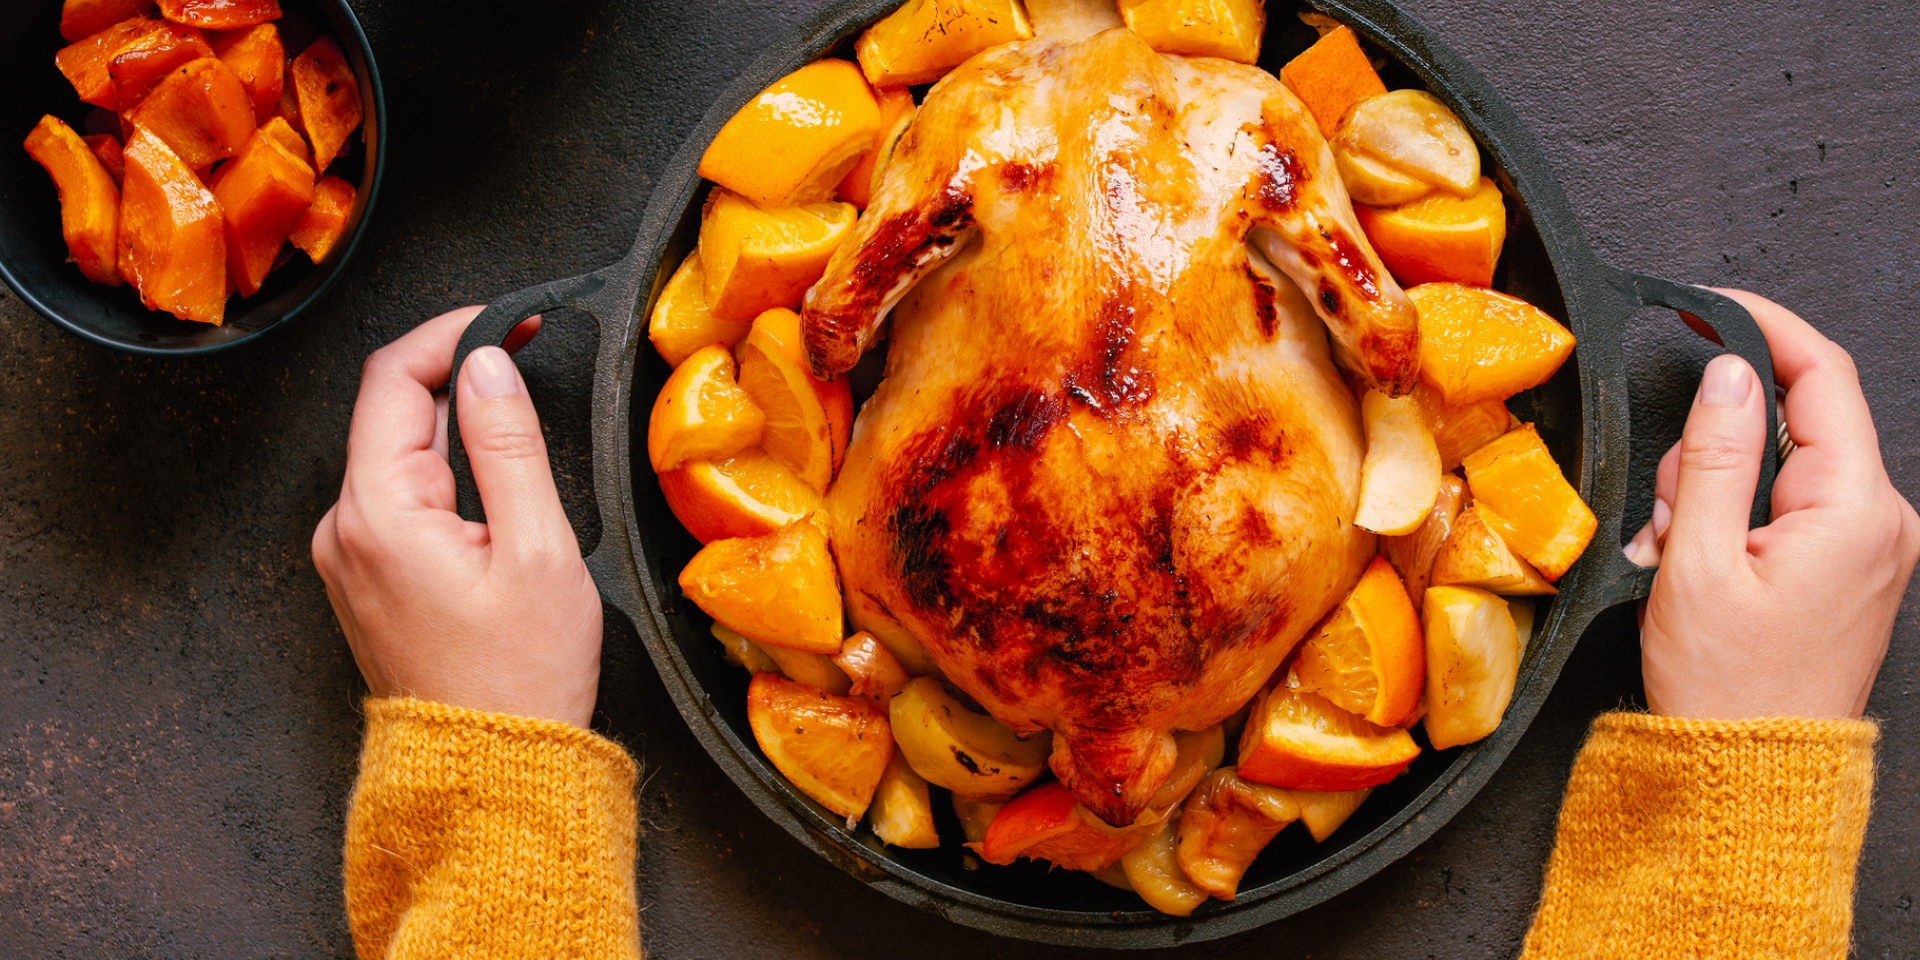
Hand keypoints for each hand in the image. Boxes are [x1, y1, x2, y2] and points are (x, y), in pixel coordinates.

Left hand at [312, 307, 602, 726]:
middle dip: (461, 375)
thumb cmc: (518, 678)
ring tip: (520, 427)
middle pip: (393, 411)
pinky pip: (399, 496)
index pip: (394, 377)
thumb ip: (506, 444)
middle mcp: (345, 528)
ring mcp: (350, 554)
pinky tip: (493, 486)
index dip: (455, 332)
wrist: (489, 770)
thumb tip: (488, 364)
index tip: (511, 320)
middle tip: (531, 353)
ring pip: (398, 452)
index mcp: (377, 513)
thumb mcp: (536, 549)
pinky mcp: (367, 575)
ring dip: (455, 425)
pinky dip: (444, 471)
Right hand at [1622, 290, 1919, 719]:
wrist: (1750, 774)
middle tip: (1672, 517)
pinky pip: (1784, 508)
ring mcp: (1870, 546)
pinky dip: (1731, 523)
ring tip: (1683, 561)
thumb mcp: (1699, 560)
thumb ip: (1716, 454)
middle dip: (1713, 451)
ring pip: (1779, 467)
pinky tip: (1702, 569)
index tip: (1707, 308)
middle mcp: (1882, 520)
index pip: (1822, 376)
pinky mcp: (1848, 567)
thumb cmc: (1728, 686)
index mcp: (1857, 509)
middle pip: (1791, 424)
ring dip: (1713, 496)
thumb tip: (1729, 373)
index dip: (1764, 329)